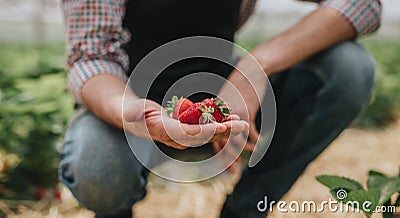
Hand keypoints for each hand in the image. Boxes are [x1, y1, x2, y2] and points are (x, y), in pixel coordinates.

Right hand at [123, 99, 248, 149]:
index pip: (188, 134)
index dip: (206, 131)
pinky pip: (206, 128)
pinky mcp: (187, 130)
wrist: (133, 120)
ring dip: (226, 128)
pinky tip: (231, 116)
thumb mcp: (130, 110)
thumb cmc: (131, 112)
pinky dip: (219, 123)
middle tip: (243, 125)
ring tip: (242, 121)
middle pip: (204, 137)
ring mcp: (183, 136)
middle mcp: (176, 138)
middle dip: (224, 132)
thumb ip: (132, 112)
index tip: (222, 127)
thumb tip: (129, 114)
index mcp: (164, 133)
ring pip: (208, 134)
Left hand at [214, 54, 267, 170]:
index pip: (214, 140)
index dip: (220, 154)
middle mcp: (222, 118)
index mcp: (215, 117)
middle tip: (234, 172)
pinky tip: (258, 142)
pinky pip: (249, 131)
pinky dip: (254, 139)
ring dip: (245, 149)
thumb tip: (225, 131)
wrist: (250, 73)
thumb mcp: (228, 100)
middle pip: (223, 143)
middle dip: (229, 159)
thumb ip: (225, 116)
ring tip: (251, 153)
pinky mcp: (246, 111)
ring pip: (237, 139)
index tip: (225, 165)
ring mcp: (233, 116)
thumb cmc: (239, 88)